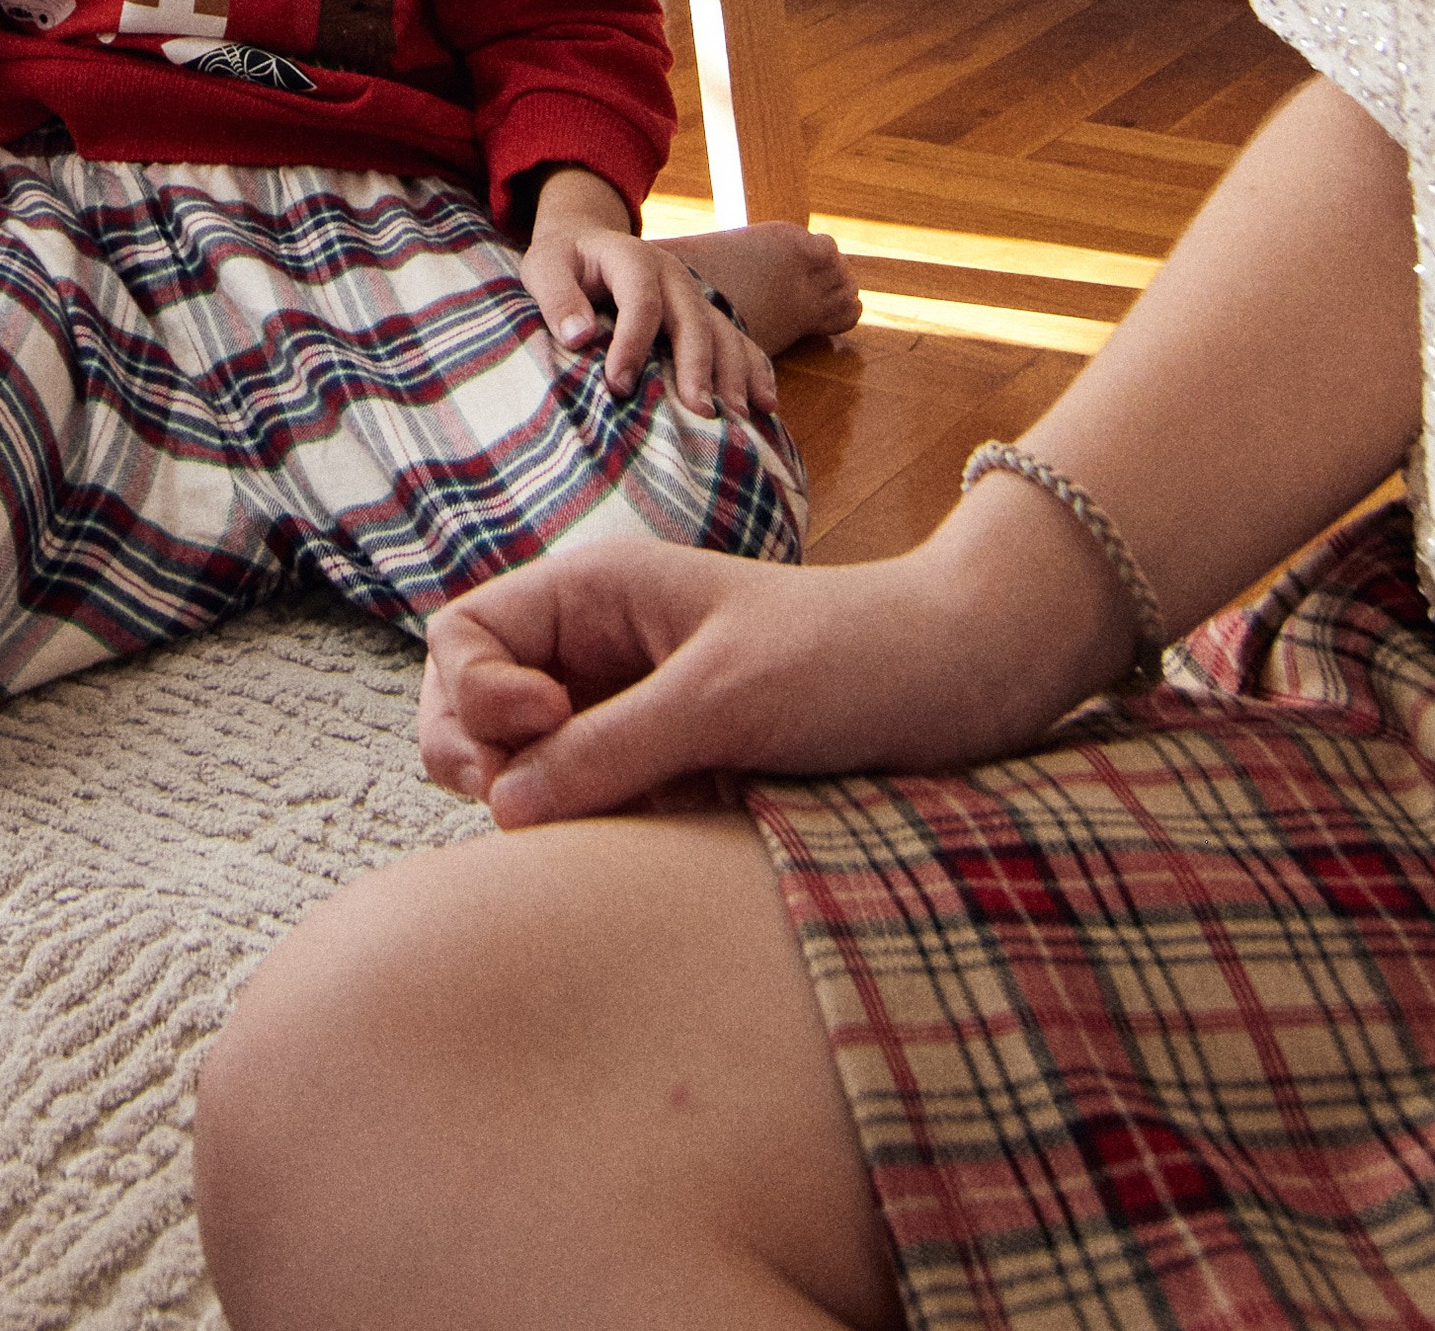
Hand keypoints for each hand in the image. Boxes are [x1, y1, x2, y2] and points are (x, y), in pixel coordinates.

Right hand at [419, 486, 1140, 827]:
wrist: (968, 677)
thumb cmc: (850, 659)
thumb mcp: (724, 699)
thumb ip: (610, 749)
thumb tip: (504, 808)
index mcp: (597, 593)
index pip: (466, 635)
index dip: (473, 692)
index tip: (537, 729)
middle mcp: (600, 646)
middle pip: (476, 704)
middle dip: (482, 757)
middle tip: (532, 811)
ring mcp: (633, 708)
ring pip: (530, 765)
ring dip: (541, 801)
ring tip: (601, 827)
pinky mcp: (673, 765)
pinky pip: (594, 802)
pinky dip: (596, 828)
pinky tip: (645, 841)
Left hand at [519, 169, 776, 419]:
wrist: (587, 245)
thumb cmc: (563, 263)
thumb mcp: (544, 268)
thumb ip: (557, 298)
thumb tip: (577, 336)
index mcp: (633, 258)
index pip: (640, 300)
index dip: (632, 342)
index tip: (619, 385)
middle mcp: (672, 276)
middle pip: (692, 319)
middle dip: (697, 366)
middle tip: (699, 411)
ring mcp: (694, 297)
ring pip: (723, 332)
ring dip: (733, 373)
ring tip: (737, 416)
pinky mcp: (704, 317)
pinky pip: (740, 341)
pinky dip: (756, 370)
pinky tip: (766, 404)